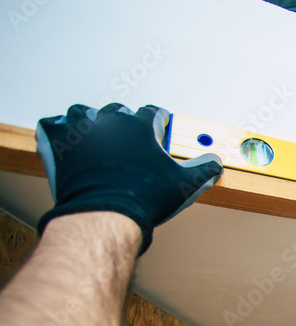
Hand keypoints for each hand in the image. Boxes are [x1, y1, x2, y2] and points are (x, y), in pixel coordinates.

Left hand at [35, 103, 222, 254]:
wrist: (104, 213)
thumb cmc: (143, 198)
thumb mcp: (185, 185)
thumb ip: (204, 169)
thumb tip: (215, 162)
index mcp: (141, 127)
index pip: (153, 113)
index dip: (158, 120)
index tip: (159, 127)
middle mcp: (111, 122)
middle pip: (118, 112)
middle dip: (123, 123)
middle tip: (127, 138)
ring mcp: (81, 130)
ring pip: (83, 113)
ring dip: (89, 121)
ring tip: (94, 133)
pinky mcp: (58, 143)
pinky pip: (51, 125)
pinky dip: (57, 131)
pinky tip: (64, 140)